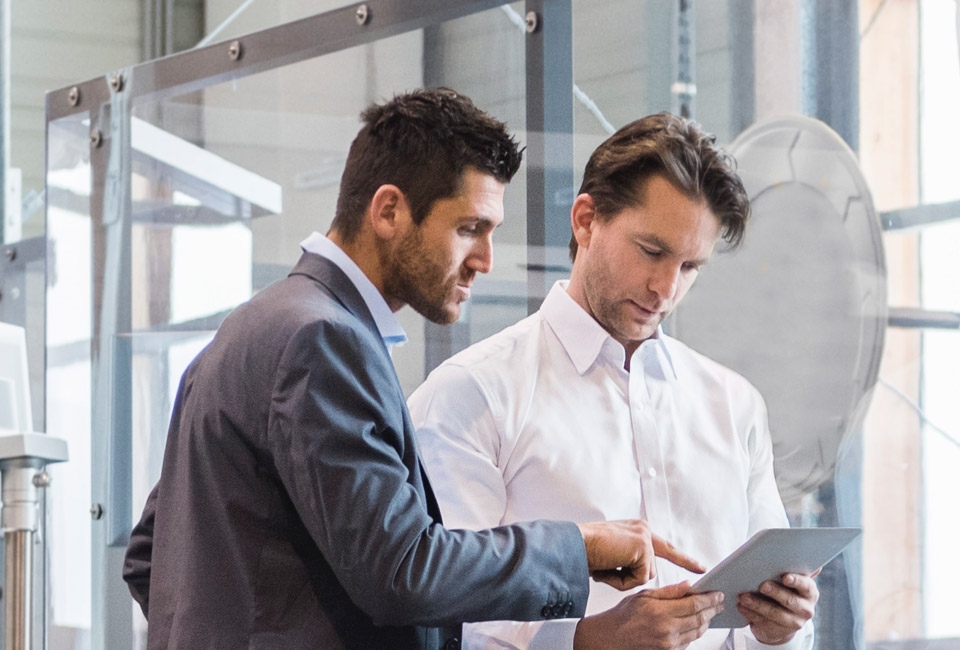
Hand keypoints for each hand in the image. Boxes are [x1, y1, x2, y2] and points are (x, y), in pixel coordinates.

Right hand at [573, 581, 722, 649]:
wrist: (609, 639)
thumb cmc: (623, 616)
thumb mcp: (644, 595)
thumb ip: (669, 591)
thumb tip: (689, 586)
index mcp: (661, 612)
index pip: (694, 604)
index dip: (710, 598)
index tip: (717, 593)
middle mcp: (667, 630)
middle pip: (700, 619)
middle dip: (713, 609)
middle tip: (719, 602)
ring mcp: (669, 644)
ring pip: (697, 632)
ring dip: (707, 621)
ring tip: (711, 612)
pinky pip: (689, 642)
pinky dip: (696, 632)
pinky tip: (697, 624)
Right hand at [577, 520, 705, 589]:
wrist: (574, 545)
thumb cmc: (585, 552)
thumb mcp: (612, 556)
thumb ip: (630, 561)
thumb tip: (644, 575)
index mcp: (636, 530)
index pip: (663, 547)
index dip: (682, 558)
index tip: (700, 567)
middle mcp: (642, 530)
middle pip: (652, 567)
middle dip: (657, 573)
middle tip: (692, 570)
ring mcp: (643, 537)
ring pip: (645, 575)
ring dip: (624, 580)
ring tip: (606, 568)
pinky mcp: (642, 547)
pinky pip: (639, 578)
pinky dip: (621, 581)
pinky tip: (609, 568)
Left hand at [737, 571, 819, 644]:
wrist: (783, 620)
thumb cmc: (784, 590)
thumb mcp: (790, 581)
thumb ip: (792, 568)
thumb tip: (800, 556)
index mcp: (810, 592)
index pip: (806, 586)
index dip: (796, 581)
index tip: (785, 577)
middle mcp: (806, 609)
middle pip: (789, 600)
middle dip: (774, 592)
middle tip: (761, 585)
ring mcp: (794, 623)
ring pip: (774, 613)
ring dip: (757, 604)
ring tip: (743, 596)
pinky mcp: (779, 632)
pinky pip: (763, 623)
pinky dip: (750, 614)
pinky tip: (741, 607)